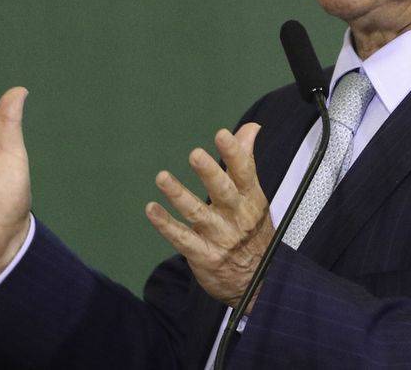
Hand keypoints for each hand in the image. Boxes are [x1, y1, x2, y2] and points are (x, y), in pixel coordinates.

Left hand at [146, 123, 274, 310]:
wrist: (259, 282)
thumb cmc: (252, 231)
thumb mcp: (254, 197)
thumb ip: (246, 161)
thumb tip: (251, 128)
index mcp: (251, 200)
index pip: (245, 173)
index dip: (234, 153)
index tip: (222, 135)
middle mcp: (237, 218)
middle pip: (223, 192)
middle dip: (210, 173)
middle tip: (195, 154)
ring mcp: (220, 238)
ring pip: (198, 214)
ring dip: (179, 195)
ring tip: (162, 177)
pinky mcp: (203, 256)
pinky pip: (182, 238)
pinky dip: (166, 225)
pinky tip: (151, 210)